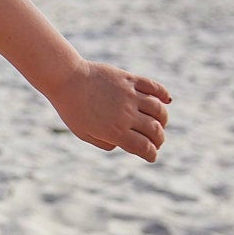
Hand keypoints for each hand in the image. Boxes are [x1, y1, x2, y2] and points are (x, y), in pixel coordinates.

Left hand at [50, 59, 170, 160]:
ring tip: (160, 122)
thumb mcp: (83, 133)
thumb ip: (104, 143)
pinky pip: (153, 87)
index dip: (151, 154)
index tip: (151, 156)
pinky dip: (164, 94)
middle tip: (157, 141)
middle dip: (159, 139)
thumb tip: (122, 144)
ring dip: (163, 119)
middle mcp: (126, 115)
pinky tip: (167, 100)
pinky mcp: (129, 80)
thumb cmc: (71, 108)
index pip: (144, 147)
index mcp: (115, 131)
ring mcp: (130, 96)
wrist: (66, 79)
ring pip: (158, 110)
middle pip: (155, 131)